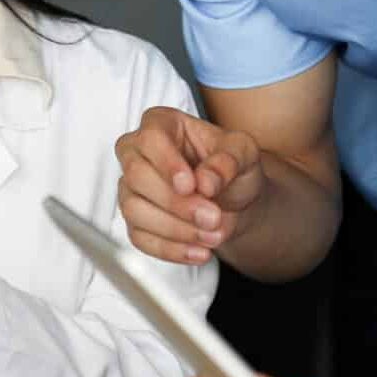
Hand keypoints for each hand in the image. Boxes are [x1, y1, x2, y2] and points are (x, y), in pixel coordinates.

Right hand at [115, 106, 266, 264]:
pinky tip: (199, 251)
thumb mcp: (244, 153)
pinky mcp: (135, 220)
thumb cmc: (234, 167)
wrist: (235, 199)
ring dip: (175, 228)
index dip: (167, 163)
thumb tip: (206, 181)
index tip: (191, 184)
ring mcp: (132, 188)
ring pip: (134, 209)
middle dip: (175, 203)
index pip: (150, 139)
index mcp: (161, 124)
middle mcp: (138, 153)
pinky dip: (170, 249)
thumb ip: (228, 160)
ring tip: (212, 235)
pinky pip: (140, 238)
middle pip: (137, 175)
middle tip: (212, 216)